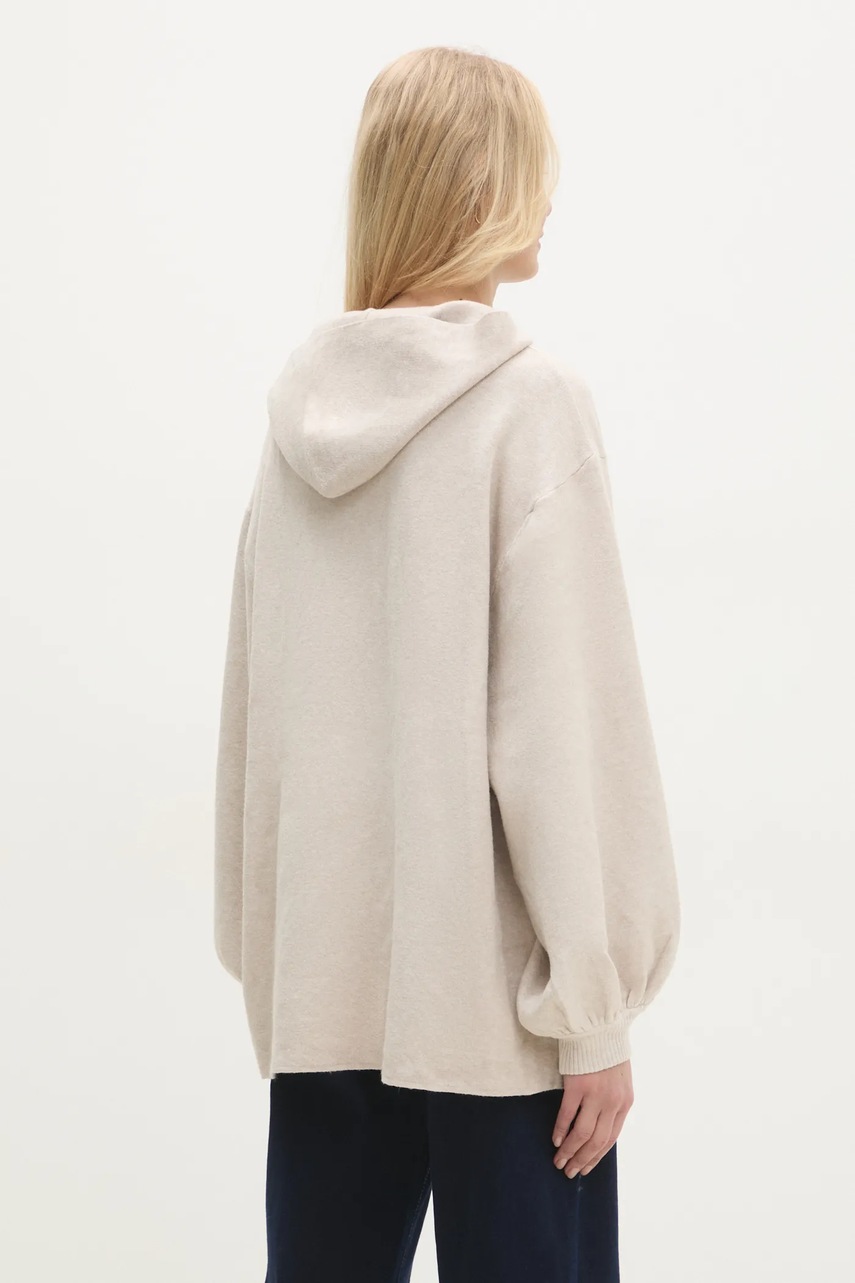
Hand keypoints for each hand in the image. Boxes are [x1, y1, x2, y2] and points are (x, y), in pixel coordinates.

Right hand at [551, 1060, 633, 1177]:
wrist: (599, 1026)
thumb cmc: (607, 1052)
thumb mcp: (619, 1080)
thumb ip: (613, 1102)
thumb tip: (600, 1127)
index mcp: (625, 1103)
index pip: (610, 1139)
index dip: (597, 1157)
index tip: (585, 1167)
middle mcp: (612, 1103)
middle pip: (597, 1142)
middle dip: (582, 1160)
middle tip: (569, 1172)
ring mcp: (595, 1095)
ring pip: (582, 1134)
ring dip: (570, 1151)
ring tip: (559, 1161)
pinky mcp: (578, 1086)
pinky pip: (567, 1116)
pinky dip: (560, 1131)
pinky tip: (555, 1140)